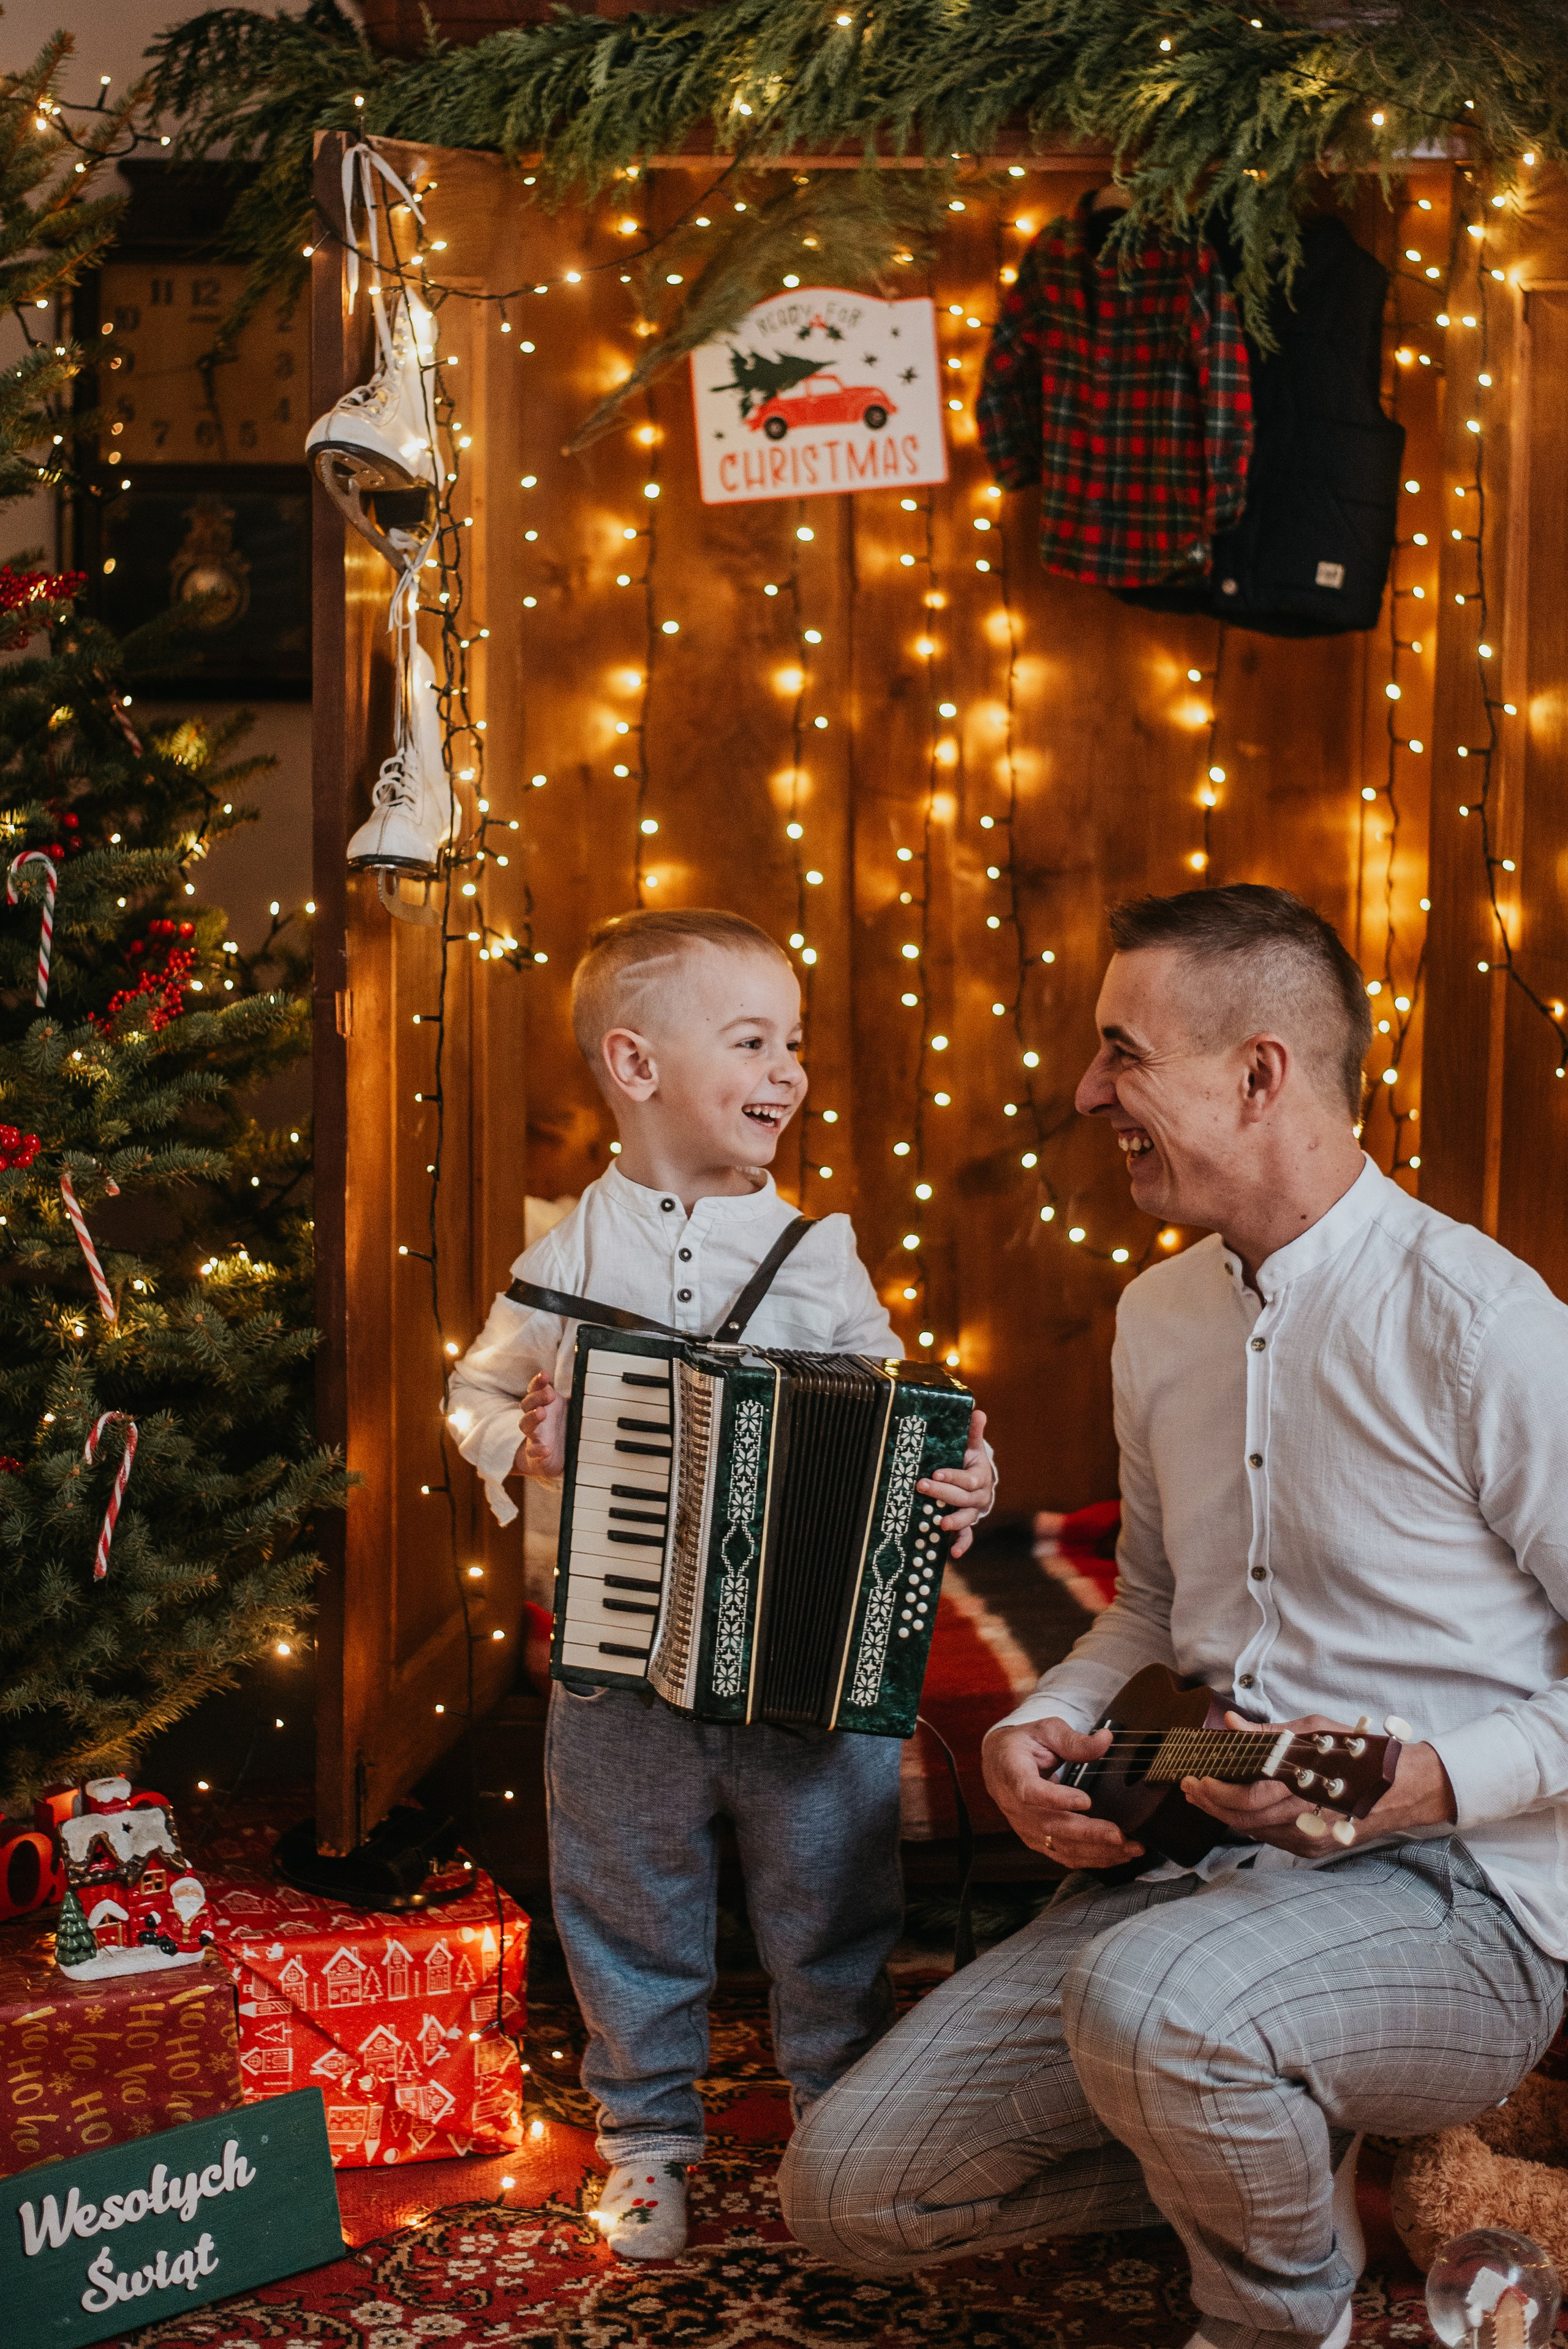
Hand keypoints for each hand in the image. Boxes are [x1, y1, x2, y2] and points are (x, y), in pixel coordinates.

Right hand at [511, 1372, 565, 1478]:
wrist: (549, 1457)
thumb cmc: (559, 1428)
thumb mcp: (569, 1411)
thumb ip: (575, 1399)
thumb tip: (589, 1386)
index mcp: (543, 1405)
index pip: (536, 1390)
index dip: (538, 1381)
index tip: (545, 1374)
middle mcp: (535, 1418)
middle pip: (528, 1404)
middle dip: (537, 1397)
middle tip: (550, 1394)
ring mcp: (533, 1435)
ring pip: (526, 1424)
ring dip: (532, 1417)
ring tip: (541, 1412)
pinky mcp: (535, 1453)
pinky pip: (534, 1451)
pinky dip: (538, 1449)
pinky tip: (546, 1449)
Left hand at [919, 1408, 993, 1559]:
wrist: (978, 1480)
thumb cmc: (970, 1460)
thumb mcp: (972, 1445)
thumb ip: (973, 1431)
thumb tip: (977, 1410)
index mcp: (980, 1476)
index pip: (968, 1478)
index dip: (953, 1477)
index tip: (935, 1473)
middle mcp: (979, 1496)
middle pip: (963, 1498)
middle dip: (942, 1494)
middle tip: (922, 1488)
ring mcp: (973, 1512)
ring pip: (966, 1519)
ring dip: (953, 1521)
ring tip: (939, 1524)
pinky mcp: (966, 1524)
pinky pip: (967, 1536)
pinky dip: (961, 1545)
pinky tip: (952, 1553)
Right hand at [982, 1717, 1145, 1868]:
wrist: (1000, 1764)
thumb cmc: (1024, 1744)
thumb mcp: (1046, 1731)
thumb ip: (1074, 1740)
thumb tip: (1106, 1740)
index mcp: (1012, 1773)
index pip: (1030, 1792)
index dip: (1057, 1799)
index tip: (1086, 1801)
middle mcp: (1015, 1806)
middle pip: (1051, 1826)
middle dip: (1089, 1834)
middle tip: (1120, 1835)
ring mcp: (1025, 1827)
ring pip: (1060, 1847)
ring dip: (1096, 1851)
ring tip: (1130, 1848)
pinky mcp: (1037, 1840)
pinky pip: (1064, 1855)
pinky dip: (1091, 1859)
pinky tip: (1116, 1856)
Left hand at [1181, 1711, 1457, 1857]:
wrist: (1403, 1789)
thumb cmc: (1360, 1753)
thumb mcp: (1315, 1731)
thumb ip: (1269, 1734)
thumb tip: (1231, 1725)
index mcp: (1304, 1786)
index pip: (1247, 1797)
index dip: (1216, 1791)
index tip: (1195, 1778)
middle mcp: (1305, 1818)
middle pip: (1243, 1818)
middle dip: (1211, 1803)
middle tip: (1190, 1787)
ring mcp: (1310, 1838)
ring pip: (1254, 1831)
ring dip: (1224, 1815)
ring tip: (1204, 1796)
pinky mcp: (1313, 1848)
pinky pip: (1270, 1838)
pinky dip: (1249, 1824)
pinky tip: (1235, 1810)